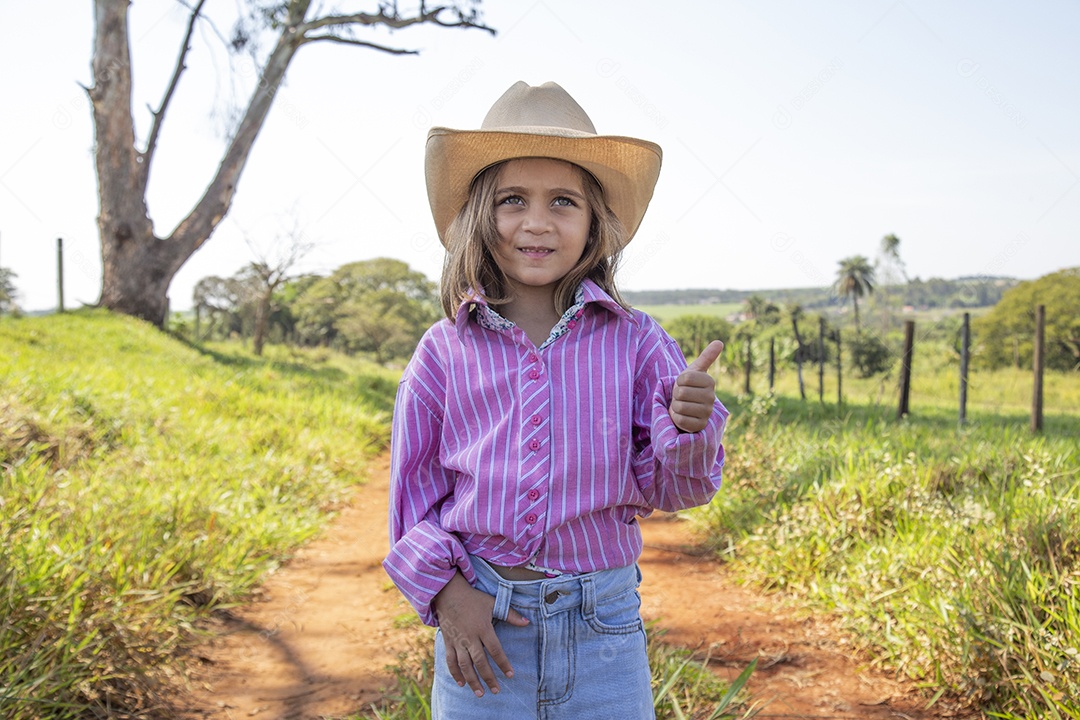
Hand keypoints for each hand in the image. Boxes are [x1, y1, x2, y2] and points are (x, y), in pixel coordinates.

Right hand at [432, 572, 529, 696]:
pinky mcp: (448, 642)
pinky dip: (455, 673)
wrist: (448, 593)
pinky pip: (450, 661)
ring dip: (472, 680)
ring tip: (480, 693)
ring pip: (465, 665)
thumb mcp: (492, 603)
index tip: (510, 675)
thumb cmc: (473, 599)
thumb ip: (510, 614)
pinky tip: (462, 683)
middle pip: (480, 661)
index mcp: (483, 628)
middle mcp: (470, 637)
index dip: (503, 663)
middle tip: (496, 691)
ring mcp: (458, 641)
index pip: (495, 650)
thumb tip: (527, 623)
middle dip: (488, 677)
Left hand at [669, 340, 723, 432]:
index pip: (684, 378)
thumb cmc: (688, 387)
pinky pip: (680, 420)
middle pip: (681, 393)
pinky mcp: (700, 426)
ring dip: (675, 406)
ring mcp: (707, 413)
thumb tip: (720, 342)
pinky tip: (683, 417)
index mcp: (710, 382)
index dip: (678, 381)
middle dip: (676, 395)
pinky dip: (676, 418)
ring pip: (680, 407)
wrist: (685, 408)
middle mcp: (712, 398)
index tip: (683, 384)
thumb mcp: (694, 371)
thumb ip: (706, 357)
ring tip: (682, 406)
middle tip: (682, 397)